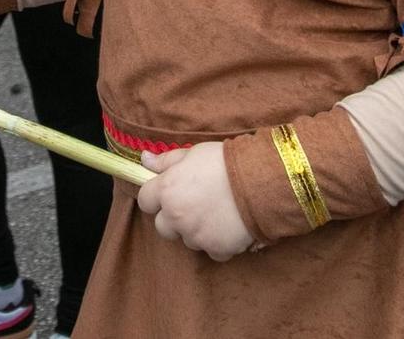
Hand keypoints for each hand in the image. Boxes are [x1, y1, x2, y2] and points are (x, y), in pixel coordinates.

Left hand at [136, 143, 256, 260]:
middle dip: (173, 219)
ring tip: (217, 213)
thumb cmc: (225, 161)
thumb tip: (144, 159)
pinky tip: (229, 226)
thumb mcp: (193, 153)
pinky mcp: (216, 249)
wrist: (260, 180)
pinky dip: (217, 242)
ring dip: (196, 230)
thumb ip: (166, 160)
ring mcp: (195, 235)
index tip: (169, 192)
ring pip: (187, 239)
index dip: (156, 196)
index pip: (145, 200)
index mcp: (167, 190)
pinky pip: (211, 251)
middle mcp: (176, 216)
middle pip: (162, 227)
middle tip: (194, 205)